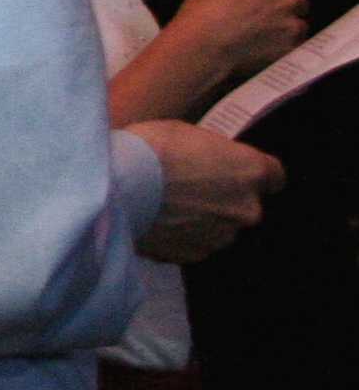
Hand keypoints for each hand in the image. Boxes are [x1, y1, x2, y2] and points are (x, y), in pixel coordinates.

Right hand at [129, 119, 283, 263]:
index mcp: (251, 172)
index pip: (274, 176)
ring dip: (201, 220)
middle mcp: (247, 209)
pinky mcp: (192, 256)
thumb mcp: (187, 133)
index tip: (232, 170)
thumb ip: (211, 157)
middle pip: (244, 205)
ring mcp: (220, 237)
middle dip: (222, 199)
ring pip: (218, 228)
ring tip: (166, 208)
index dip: (251, 173)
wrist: (115, 189)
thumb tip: (209, 168)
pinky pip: (193, 244)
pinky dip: (179, 236)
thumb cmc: (150, 149)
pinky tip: (155, 222)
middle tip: (187, 188)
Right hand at [171, 0, 308, 79]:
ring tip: (267, 39)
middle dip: (288, 10)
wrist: (202, 45)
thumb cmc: (201, 13)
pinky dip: (283, 50)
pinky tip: (266, 53)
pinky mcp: (290, 49)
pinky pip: (294, 48)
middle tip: (269, 19)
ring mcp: (292, 25)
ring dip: (287, 31)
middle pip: (301, 4)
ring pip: (299, 27)